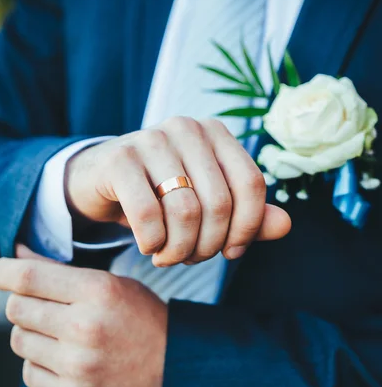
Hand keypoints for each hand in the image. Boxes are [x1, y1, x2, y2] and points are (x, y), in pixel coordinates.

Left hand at [0, 247, 165, 386]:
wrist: (176, 372)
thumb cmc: (144, 323)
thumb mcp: (113, 286)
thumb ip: (62, 272)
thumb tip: (17, 257)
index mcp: (98, 292)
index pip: (27, 277)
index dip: (3, 272)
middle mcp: (85, 328)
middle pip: (17, 309)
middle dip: (22, 304)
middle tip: (41, 307)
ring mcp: (78, 366)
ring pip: (19, 341)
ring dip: (31, 334)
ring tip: (60, 336)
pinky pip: (29, 373)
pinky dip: (39, 364)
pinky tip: (64, 360)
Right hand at [66, 117, 290, 265]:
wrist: (101, 182)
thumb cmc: (161, 195)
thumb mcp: (207, 205)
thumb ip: (248, 216)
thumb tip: (285, 226)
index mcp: (217, 133)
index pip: (252, 185)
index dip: (247, 228)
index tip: (230, 252)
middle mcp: (187, 128)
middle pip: (219, 204)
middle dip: (207, 246)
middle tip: (190, 258)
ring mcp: (151, 138)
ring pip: (186, 212)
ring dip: (179, 250)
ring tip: (168, 256)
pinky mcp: (119, 158)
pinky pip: (147, 214)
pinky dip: (152, 243)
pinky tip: (148, 247)